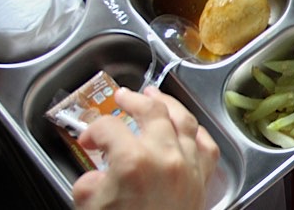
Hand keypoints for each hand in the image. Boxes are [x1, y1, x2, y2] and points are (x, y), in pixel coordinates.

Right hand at [72, 87, 220, 209]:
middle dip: (133, 100)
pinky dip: (196, 132)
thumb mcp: (90, 206)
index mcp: (133, 160)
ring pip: (183, 120)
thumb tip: (99, 172)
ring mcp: (188, 165)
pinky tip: (189, 128)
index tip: (88, 138)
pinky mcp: (202, 179)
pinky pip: (205, 145)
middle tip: (123, 97)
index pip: (109, 127)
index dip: (93, 129)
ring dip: (168, 104)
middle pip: (151, 111)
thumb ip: (91, 180)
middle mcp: (165, 156)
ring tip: (156, 96)